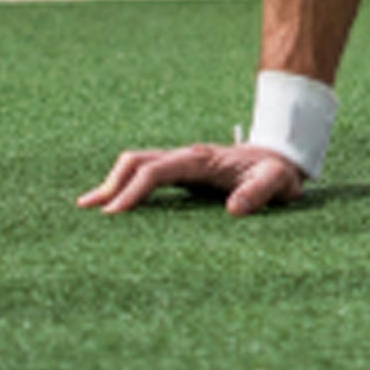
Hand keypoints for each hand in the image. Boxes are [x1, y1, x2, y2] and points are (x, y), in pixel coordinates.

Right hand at [76, 144, 303, 216]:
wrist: (282, 154)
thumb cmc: (279, 171)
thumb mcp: (277, 181)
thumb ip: (260, 192)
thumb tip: (234, 209)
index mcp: (202, 159)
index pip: (159, 170)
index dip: (135, 190)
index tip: (114, 215)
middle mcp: (187, 157)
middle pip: (140, 161)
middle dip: (112, 183)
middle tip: (88, 211)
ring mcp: (182, 163)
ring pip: (139, 164)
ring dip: (114, 182)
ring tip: (87, 207)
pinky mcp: (182, 173)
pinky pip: (147, 175)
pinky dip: (125, 185)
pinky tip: (112, 204)